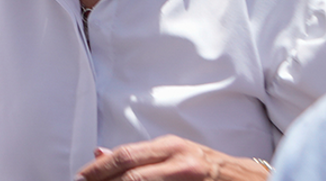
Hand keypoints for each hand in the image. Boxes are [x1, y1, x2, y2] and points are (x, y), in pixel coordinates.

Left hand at [76, 136, 269, 180]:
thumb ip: (137, 156)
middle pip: (132, 175)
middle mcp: (179, 161)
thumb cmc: (204, 166)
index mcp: (168, 147)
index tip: (79, 179)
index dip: (98, 170)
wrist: (246, 179)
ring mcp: (190, 179)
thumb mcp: (170, 154)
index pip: (124, 156)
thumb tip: (97, 154)